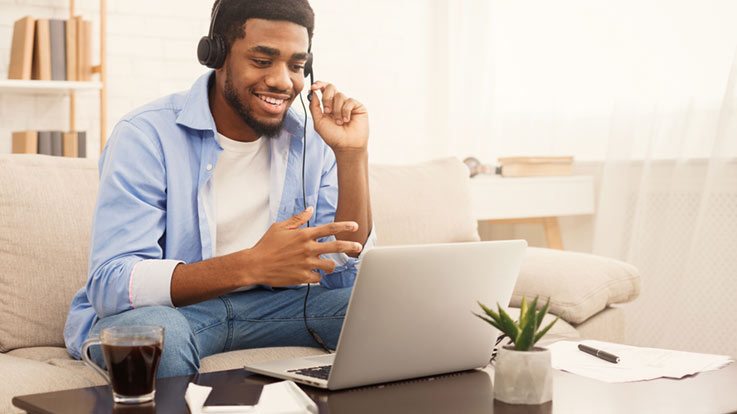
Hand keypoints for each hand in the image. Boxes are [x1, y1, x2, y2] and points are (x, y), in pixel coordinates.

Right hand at [243, 207, 361, 286]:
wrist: (255, 265)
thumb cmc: (266, 245)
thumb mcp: (280, 227)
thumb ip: (297, 219)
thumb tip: (310, 209)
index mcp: (304, 235)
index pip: (329, 229)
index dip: (344, 226)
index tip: (355, 226)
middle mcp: (308, 248)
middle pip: (336, 247)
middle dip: (351, 246)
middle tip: (359, 246)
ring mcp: (306, 264)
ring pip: (329, 265)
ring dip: (331, 265)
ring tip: (328, 265)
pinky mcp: (302, 277)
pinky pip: (318, 278)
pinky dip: (317, 276)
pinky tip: (312, 274)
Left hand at [309, 81, 368, 152]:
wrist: (346, 146)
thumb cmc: (333, 136)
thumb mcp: (318, 122)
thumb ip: (314, 107)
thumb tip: (312, 92)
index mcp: (328, 104)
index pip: (323, 88)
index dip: (318, 84)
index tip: (313, 87)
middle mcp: (338, 102)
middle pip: (331, 87)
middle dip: (327, 98)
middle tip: (327, 111)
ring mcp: (348, 104)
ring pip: (339, 95)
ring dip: (337, 110)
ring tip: (339, 122)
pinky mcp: (358, 106)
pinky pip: (349, 101)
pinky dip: (346, 111)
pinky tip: (347, 120)